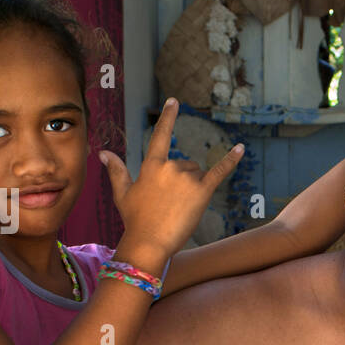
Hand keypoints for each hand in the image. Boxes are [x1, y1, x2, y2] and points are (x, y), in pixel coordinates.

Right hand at [100, 97, 243, 260]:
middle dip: (182, 181)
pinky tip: (241, 148)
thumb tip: (103, 153)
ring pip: (198, 174)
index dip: (168, 118)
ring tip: (180, 209)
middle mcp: (171, 167)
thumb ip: (116, 170)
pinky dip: (231, 160)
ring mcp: (187, 178)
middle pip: (186, 164)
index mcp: (152, 165)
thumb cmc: (135, 220)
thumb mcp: (123, 193)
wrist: (149, 242)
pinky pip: (219, 171)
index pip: (161, 135)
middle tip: (170, 205)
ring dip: (193, 188)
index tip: (175, 101)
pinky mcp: (202, 191)